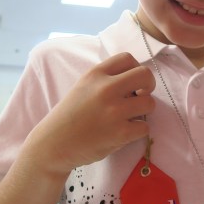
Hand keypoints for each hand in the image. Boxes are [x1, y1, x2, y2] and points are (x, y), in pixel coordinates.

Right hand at [29, 52, 155, 174]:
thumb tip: (136, 80)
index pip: (127, 58)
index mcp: (95, 74)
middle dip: (149, 85)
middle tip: (141, 96)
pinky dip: (139, 130)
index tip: (131, 82)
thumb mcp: (83, 87)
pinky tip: (126, 132)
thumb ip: (106, 79)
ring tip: (131, 116)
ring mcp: (114, 112)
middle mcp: (105, 89)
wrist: (54, 144)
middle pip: (145, 75)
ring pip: (150, 103)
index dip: (135, 69)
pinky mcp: (120, 133)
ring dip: (145, 110)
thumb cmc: (70, 115)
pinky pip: (145, 127)